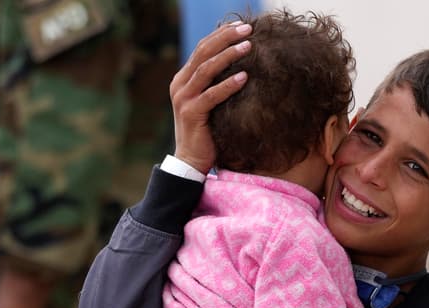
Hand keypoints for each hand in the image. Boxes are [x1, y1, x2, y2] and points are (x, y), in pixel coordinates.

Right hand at [170, 22, 252, 172]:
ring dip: (228, 56)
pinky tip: (244, 77)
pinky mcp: (191, 114)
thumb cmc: (207, 132)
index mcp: (183, 78)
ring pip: (206, 69)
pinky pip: (211, 95)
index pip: (202, 48)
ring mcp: (183, 98)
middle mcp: (180, 84)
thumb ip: (216, 85)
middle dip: (226, 38)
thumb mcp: (210, 103)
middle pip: (203, 52)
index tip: (241, 25)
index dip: (221, 34)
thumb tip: (241, 66)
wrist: (191, 161)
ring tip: (248, 46)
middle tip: (247, 29)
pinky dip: (228, 85)